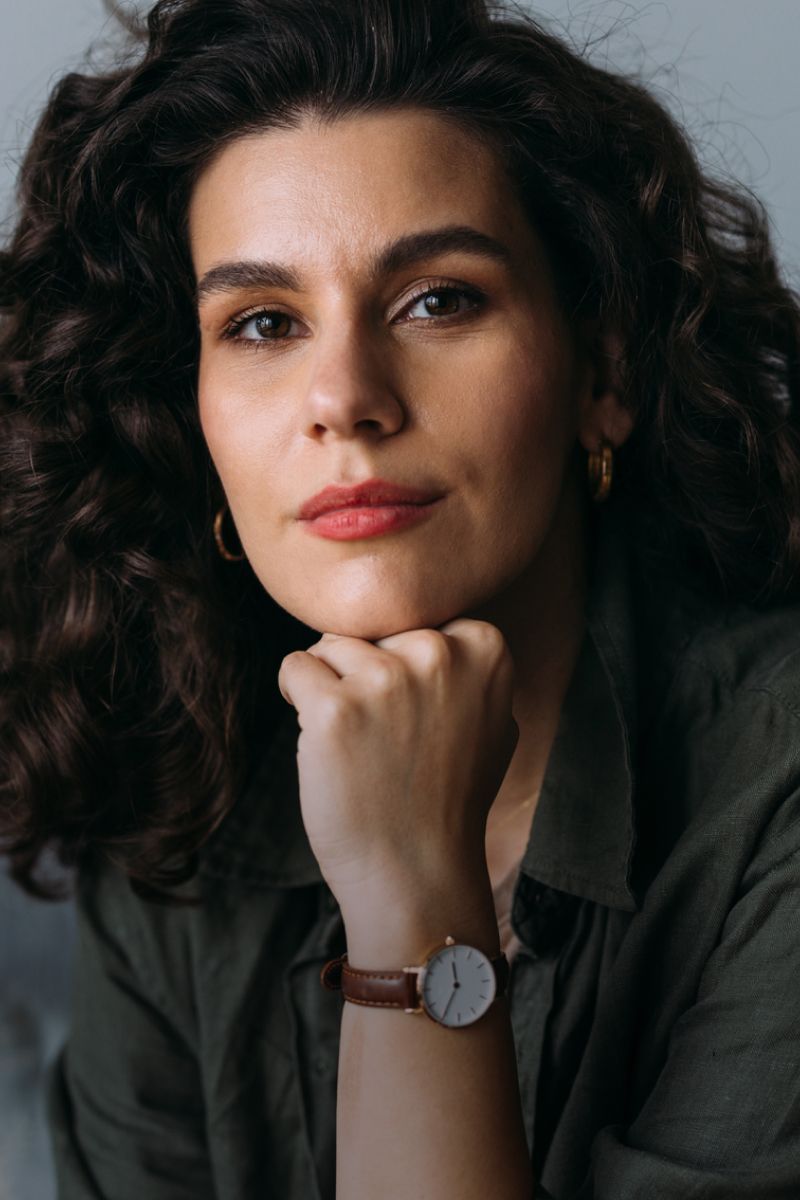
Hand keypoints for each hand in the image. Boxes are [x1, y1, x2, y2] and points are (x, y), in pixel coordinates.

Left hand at [276, 619, 518, 911]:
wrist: (417, 872)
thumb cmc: (449, 798)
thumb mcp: (494, 721)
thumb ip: (471, 668)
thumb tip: (441, 630)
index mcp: (484, 647)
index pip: (416, 621)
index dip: (405, 667)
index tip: (416, 716)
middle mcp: (438, 653)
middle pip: (372, 630)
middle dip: (367, 673)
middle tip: (385, 737)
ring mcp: (385, 679)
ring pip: (330, 646)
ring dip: (331, 686)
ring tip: (358, 743)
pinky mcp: (334, 708)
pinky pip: (295, 668)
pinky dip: (298, 698)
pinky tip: (324, 739)